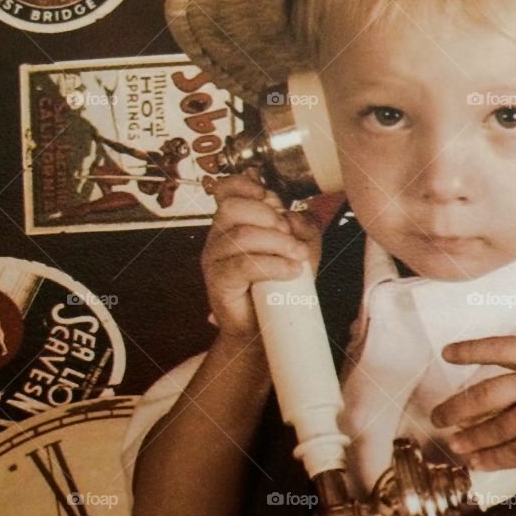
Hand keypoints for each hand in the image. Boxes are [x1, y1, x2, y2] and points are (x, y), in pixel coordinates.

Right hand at [202, 168, 324, 339]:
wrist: (266, 330)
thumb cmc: (281, 287)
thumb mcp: (300, 250)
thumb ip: (301, 227)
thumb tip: (294, 214)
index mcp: (233, 222)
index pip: (226, 189)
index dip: (246, 185)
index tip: (274, 199)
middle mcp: (218, 236)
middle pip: (233, 208)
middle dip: (269, 217)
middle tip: (292, 239)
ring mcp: (214, 259)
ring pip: (241, 236)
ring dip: (278, 243)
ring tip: (299, 258)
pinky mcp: (217, 281)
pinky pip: (243, 265)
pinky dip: (273, 265)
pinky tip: (292, 271)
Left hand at [431, 336, 515, 469]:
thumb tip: (513, 387)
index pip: (497, 347)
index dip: (469, 350)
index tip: (447, 353)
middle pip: (481, 394)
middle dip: (453, 407)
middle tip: (437, 416)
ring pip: (491, 428)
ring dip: (467, 438)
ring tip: (452, 444)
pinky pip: (510, 452)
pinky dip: (488, 458)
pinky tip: (475, 461)